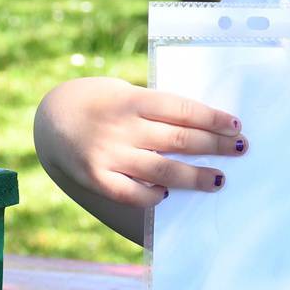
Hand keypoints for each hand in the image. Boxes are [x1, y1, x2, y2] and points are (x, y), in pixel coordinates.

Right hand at [34, 76, 243, 211]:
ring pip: (163, 170)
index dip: (212, 119)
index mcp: (132, 100)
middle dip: (214, 145)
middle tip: (239, 150)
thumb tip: (201, 128)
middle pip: (178, 139)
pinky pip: (132, 194)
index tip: (236, 126)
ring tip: (218, 180)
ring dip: (195, 176)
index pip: (182, 110)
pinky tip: (167, 194)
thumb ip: (155, 110)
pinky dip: (153, 195)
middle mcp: (122, 127)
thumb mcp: (125, 94)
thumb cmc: (101, 103)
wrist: (50, 118)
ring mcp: (108, 154)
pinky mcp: (97, 178)